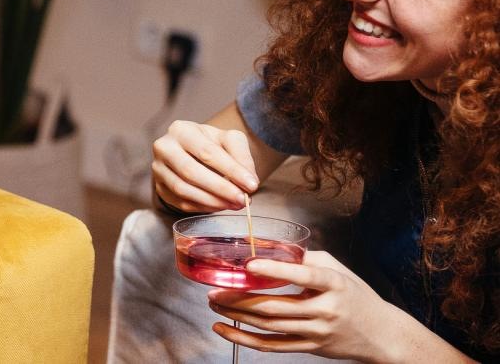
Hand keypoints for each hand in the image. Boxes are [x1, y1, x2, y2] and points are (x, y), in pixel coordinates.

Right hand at [150, 120, 257, 212]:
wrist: (188, 153)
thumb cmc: (210, 145)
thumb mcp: (229, 140)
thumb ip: (242, 157)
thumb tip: (249, 182)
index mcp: (181, 130)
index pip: (207, 152)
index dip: (231, 170)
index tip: (252, 185)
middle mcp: (164, 148)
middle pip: (190, 171)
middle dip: (220, 188)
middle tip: (242, 199)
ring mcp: (158, 169)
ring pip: (183, 189)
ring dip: (212, 201)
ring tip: (234, 204)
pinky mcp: (159, 188)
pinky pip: (181, 202)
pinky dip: (203, 207)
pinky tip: (219, 206)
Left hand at [207, 250, 419, 361]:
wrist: (381, 334)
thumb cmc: (356, 295)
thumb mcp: (338, 270)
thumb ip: (306, 258)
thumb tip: (268, 247)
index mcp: (335, 284)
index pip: (304, 276)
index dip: (275, 271)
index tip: (249, 264)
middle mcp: (326, 310)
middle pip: (276, 307)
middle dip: (239, 299)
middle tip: (214, 290)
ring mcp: (317, 332)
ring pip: (269, 326)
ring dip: (237, 316)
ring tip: (214, 304)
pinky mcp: (310, 348)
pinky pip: (272, 346)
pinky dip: (244, 339)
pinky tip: (224, 328)